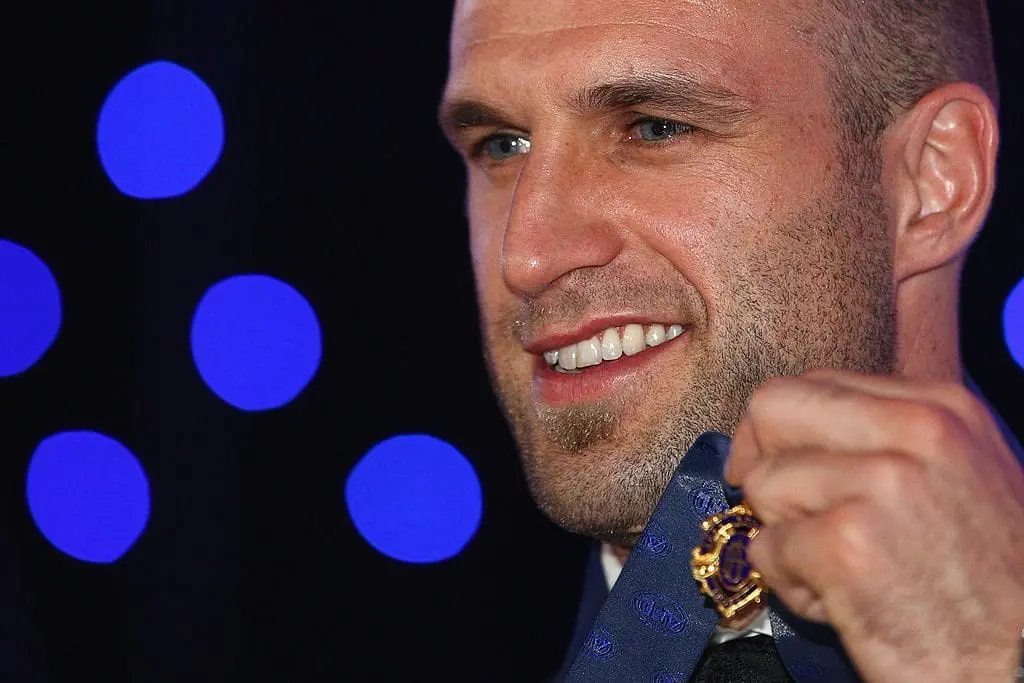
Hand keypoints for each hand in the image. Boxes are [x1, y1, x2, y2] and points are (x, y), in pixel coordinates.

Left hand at [724, 370, 1023, 682]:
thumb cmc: (986, 586)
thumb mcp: (954, 478)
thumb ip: (879, 441)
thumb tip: (783, 432)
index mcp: (940, 406)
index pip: (813, 383)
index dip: (783, 432)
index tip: (784, 468)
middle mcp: (916, 430)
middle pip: (771, 407)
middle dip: (762, 463)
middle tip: (783, 513)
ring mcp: (883, 483)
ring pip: (762, 485)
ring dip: (785, 538)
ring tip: (842, 572)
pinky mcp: (848, 544)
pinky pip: (764, 549)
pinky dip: (789, 585)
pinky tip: (843, 603)